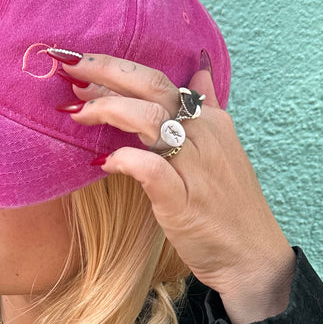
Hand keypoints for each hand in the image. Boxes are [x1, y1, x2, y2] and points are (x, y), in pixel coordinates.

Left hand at [53, 52, 296, 322]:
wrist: (252, 257)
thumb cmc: (230, 205)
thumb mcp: (223, 147)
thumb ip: (208, 107)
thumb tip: (200, 72)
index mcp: (209, 121)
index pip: (159, 81)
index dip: (118, 69)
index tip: (83, 66)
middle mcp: (203, 137)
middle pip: (153, 89)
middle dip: (107, 73)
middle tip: (71, 71)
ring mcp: (194, 168)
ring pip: (151, 120)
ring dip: (110, 110)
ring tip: (78, 113)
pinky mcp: (182, 202)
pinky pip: (151, 170)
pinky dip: (126, 160)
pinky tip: (104, 162)